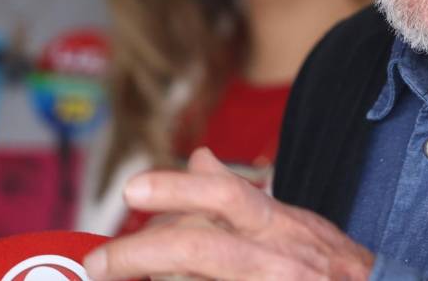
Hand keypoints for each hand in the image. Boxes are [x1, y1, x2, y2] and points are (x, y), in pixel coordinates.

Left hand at [83, 147, 374, 280]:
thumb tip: (198, 158)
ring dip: (157, 276)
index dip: (177, 190)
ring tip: (117, 279)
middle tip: (98, 263)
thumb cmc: (329, 269)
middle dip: (138, 253)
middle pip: (198, 246)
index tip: (132, 191)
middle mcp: (274, 258)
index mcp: (279, 225)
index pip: (227, 195)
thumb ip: (244, 197)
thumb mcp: (292, 224)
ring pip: (197, 274)